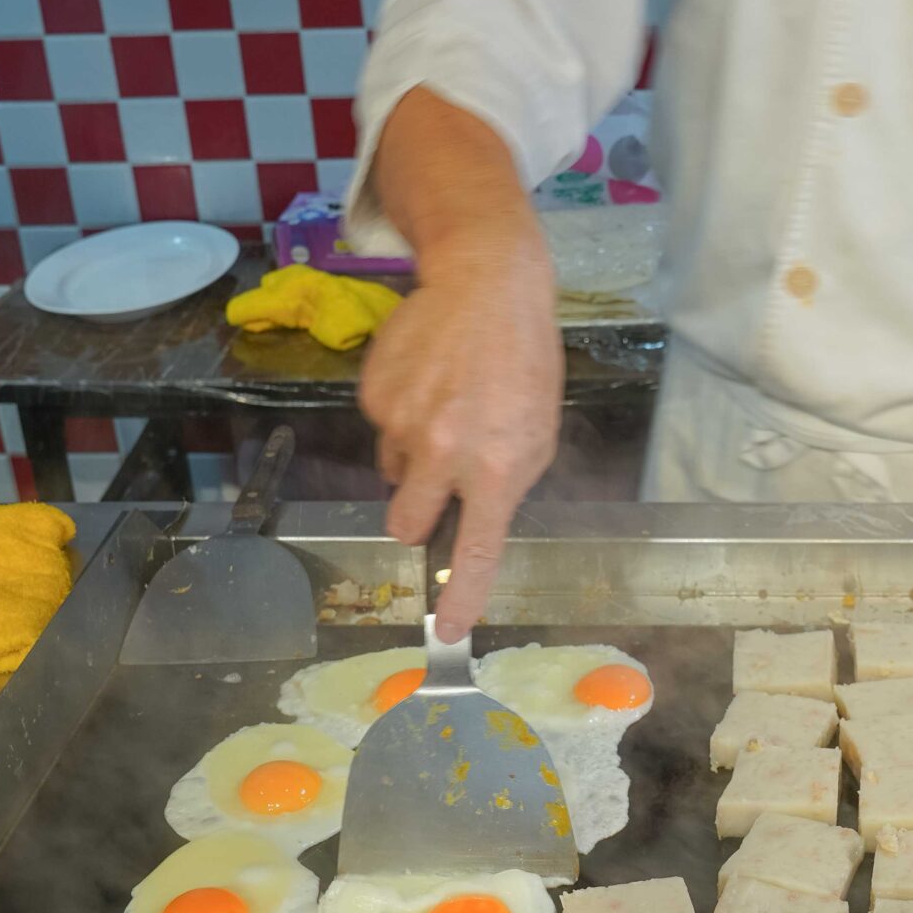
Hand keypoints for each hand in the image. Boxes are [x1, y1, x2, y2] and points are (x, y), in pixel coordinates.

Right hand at [360, 232, 562, 640]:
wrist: (485, 284)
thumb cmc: (524, 363)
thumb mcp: (538, 433)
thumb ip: (505, 485)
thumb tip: (471, 524)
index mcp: (495, 468)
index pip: (473, 549)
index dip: (459, 594)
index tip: (448, 628)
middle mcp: (444, 452)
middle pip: (404, 524)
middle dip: (414, 519)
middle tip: (435, 487)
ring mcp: (402, 422)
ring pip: (393, 471)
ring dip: (415, 455)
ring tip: (448, 406)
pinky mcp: (374, 394)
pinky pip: (381, 429)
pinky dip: (402, 415)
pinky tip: (429, 381)